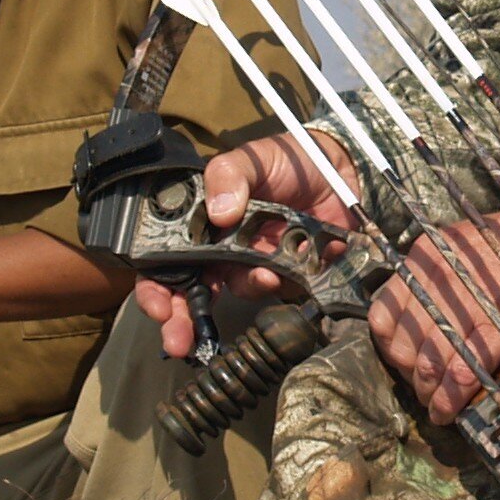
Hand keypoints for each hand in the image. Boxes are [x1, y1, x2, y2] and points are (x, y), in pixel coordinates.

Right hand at [135, 134, 357, 357]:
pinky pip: (280, 287)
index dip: (157, 288)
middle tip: (179, 340)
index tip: (159, 306)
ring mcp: (255, 262)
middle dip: (182, 321)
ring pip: (238, 290)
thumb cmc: (287, 160)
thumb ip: (228, 175)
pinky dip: (280, 282)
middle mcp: (223, 248)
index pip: (168, 261)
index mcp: (204, 223)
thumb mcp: (252, 158)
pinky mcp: (289, 272)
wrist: (342, 167)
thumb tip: (218, 212)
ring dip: (247, 287)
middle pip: (192, 293)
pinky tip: (284, 267)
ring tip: (263, 273)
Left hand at [369, 196, 499, 421]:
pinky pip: (463, 373)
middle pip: (403, 346)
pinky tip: (450, 411)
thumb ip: (433, 279)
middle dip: (409, 377)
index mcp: (426, 257)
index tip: (403, 362)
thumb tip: (417, 321)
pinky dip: (451, 401)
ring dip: (428, 394)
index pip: (383, 315)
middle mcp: (440, 279)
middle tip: (422, 388)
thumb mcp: (460, 247)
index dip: (389, 348)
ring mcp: (468, 304)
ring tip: (435, 404)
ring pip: (429, 364)